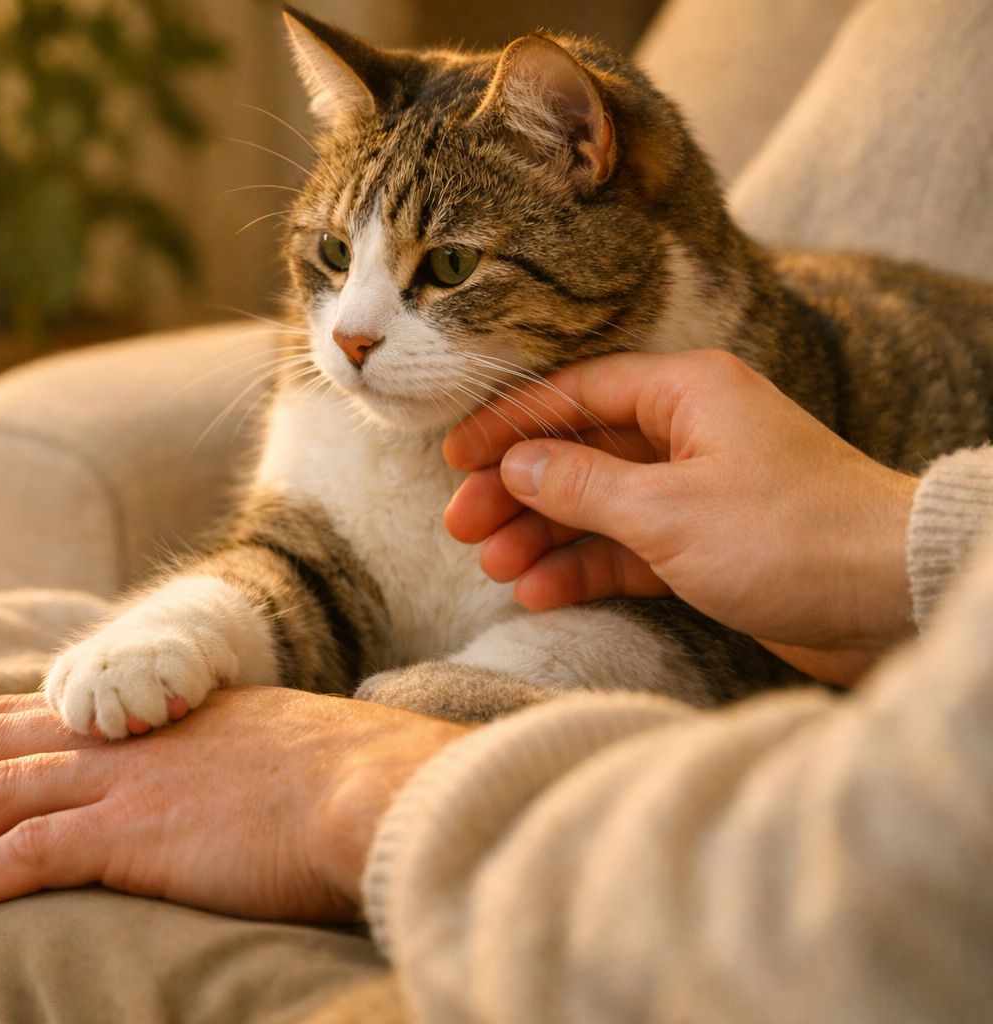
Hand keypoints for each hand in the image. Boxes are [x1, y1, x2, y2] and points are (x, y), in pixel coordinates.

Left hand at [0, 688, 464, 920]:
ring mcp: (120, 781)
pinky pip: (23, 853)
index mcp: (138, 714)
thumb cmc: (331, 781)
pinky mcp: (132, 832)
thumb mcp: (248, 750)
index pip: (17, 721)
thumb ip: (193, 763)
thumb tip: (181, 797)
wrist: (371, 788)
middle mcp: (116, 738)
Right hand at [443, 349, 918, 683]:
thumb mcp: (666, 509)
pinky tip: (540, 592)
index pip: (574, 394)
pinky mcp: (709, 545)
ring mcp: (699, 490)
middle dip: (517, 489)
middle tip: (462, 525)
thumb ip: (581, 484)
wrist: (892, 598)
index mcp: (686, 393)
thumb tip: (515, 464)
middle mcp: (690, 432)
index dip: (508, 425)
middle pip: (578, 450)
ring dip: (543, 535)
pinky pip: (628, 548)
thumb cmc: (791, 536)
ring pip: (597, 504)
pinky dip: (585, 568)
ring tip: (493, 567)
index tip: (455, 458)